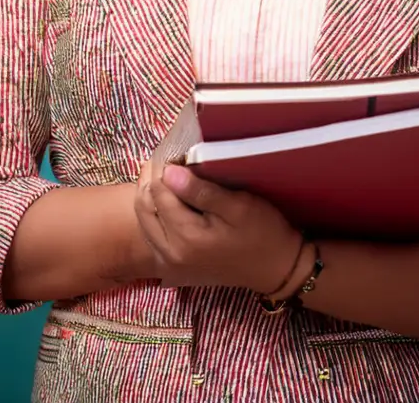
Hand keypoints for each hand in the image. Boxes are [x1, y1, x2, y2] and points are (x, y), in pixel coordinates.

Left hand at [134, 161, 302, 293]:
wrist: (276, 268)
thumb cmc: (262, 232)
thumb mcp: (239, 206)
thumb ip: (201, 191)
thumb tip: (169, 172)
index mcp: (186, 237)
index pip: (158, 191)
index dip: (163, 166)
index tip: (177, 151)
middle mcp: (170, 253)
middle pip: (143, 206)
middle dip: (151, 177)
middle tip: (168, 157)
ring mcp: (170, 263)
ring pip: (144, 220)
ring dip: (151, 194)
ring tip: (169, 174)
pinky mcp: (173, 266)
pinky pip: (152, 234)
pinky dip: (155, 212)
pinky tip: (172, 199)